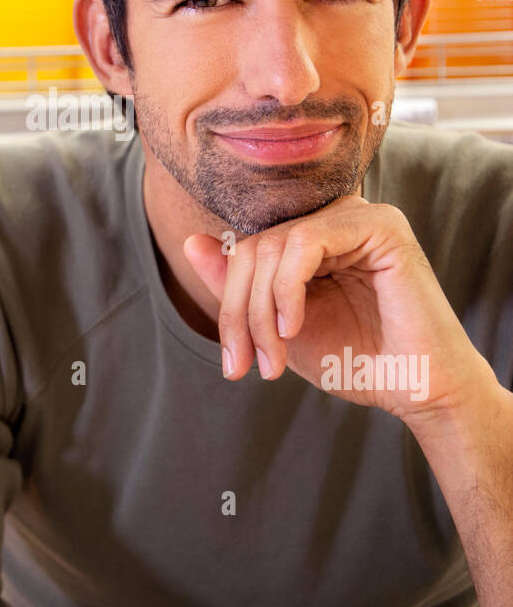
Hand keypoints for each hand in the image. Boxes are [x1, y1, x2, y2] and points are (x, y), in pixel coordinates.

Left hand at [182, 195, 493, 418]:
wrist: (416, 391)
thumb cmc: (356, 360)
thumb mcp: (279, 327)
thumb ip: (237, 287)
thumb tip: (191, 242)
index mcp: (313, 238)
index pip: (247, 251)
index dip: (229, 305)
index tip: (234, 363)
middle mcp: (334, 218)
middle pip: (255, 247)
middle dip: (241, 313)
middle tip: (247, 364)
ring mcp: (359, 216)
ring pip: (275, 245)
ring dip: (262, 309)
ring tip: (275, 356)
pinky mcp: (381, 225)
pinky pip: (307, 241)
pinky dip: (288, 288)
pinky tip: (294, 326)